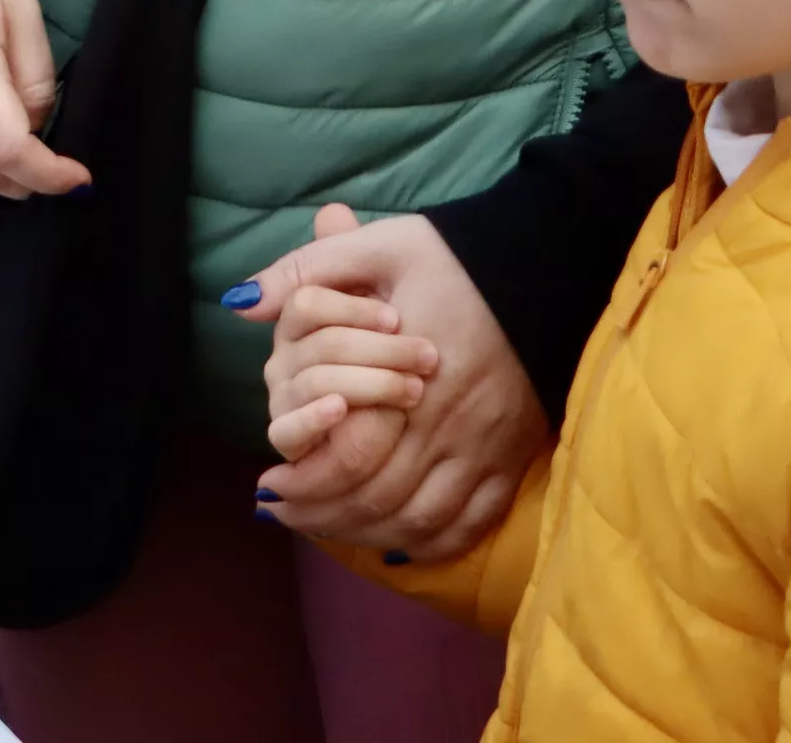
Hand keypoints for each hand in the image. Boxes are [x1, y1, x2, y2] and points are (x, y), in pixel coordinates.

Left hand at [235, 206, 543, 560]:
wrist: (548, 268)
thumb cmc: (457, 259)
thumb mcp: (379, 247)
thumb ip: (308, 271)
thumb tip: (242, 301)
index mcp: (407, 381)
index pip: (349, 458)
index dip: (304, 483)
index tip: (268, 488)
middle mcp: (447, 425)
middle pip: (382, 499)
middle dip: (328, 517)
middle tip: (287, 518)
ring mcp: (485, 447)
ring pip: (424, 519)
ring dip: (373, 533)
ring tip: (331, 532)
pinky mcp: (514, 455)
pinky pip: (475, 521)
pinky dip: (435, 541)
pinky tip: (402, 542)